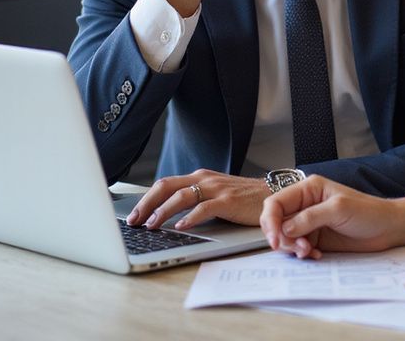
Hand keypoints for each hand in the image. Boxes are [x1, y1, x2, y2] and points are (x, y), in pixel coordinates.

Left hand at [125, 170, 268, 229]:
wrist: (271, 194)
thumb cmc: (242, 199)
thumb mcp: (214, 195)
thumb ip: (195, 201)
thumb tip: (166, 217)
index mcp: (199, 178)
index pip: (165, 184)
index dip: (146, 199)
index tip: (132, 215)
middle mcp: (205, 179)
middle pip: (167, 186)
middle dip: (147, 204)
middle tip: (133, 220)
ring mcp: (217, 188)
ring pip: (183, 196)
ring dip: (164, 211)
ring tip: (152, 224)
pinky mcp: (228, 200)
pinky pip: (205, 207)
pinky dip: (191, 217)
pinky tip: (181, 226)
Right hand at [260, 176, 404, 257]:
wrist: (387, 229)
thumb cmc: (368, 212)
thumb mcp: (338, 209)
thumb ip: (310, 217)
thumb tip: (285, 228)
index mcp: (309, 189)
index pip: (276, 203)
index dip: (270, 221)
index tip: (276, 240)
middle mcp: (305, 204)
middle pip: (277, 222)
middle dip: (282, 238)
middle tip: (298, 248)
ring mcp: (309, 223)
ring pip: (285, 237)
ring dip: (292, 248)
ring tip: (309, 252)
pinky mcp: (315, 238)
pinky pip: (297, 248)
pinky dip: (301, 254)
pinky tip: (315, 255)